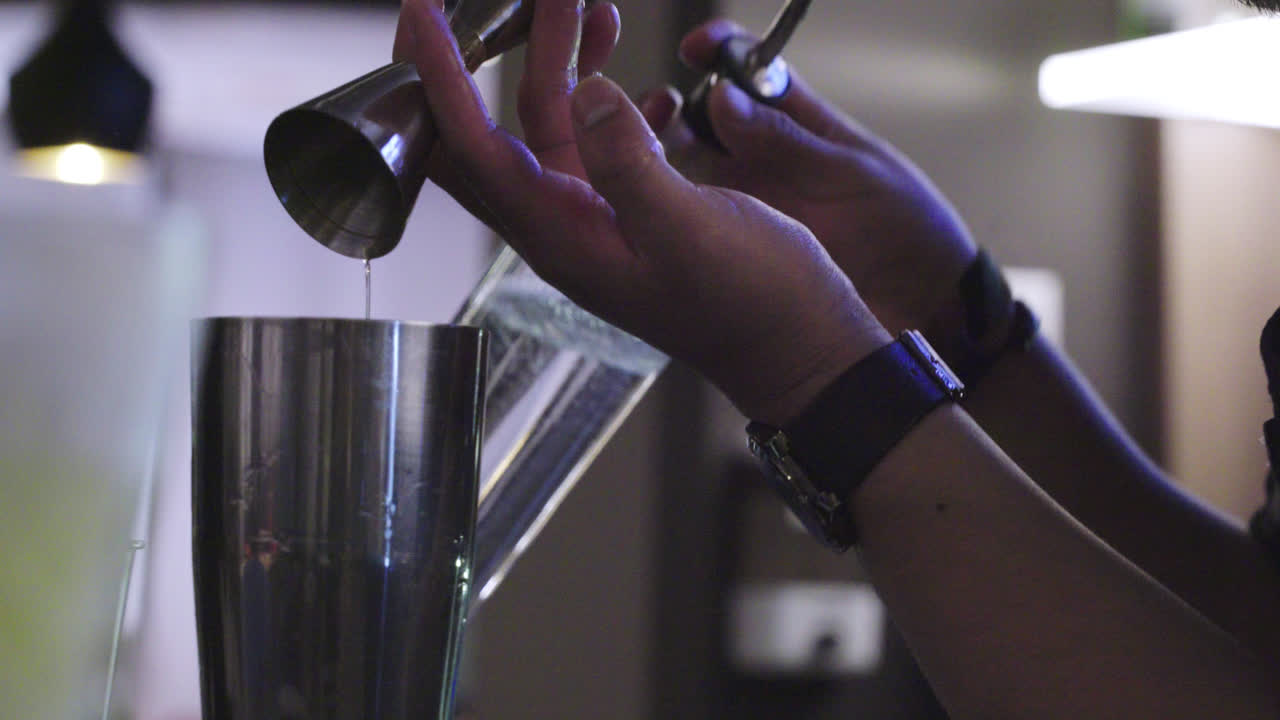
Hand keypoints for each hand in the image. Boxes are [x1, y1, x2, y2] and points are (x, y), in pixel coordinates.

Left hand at [394, 0, 889, 423]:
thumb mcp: (689, 228)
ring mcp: (596, 217)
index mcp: (559, 236)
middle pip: (496, 129)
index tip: (420, 11)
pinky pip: (602, 142)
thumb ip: (629, 162)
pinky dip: (615, 99)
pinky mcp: (632, 211)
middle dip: (494, 54)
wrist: (798, 348)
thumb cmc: (751, 305)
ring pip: (554, 126)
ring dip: (566, 63)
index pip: (471, 147)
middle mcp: (563, 226)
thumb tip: (587, 94)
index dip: (439, 77)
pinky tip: (649, 80)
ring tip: (589, 3)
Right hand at [640, 19, 978, 333]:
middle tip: (661, 114)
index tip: (696, 48)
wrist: (921, 304)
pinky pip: (691, 221)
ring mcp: (747, 201)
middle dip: (675, 107)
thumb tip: (725, 98)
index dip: (720, 51)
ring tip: (648, 161)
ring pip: (686, 166)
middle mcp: (764, 157)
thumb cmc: (905, 227)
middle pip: (702, 115)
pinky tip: (652, 212)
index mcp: (800, 121)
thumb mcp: (851, 173)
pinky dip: (667, 211)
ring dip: (661, 157)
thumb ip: (788, 140)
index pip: (750, 68)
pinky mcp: (737, 246)